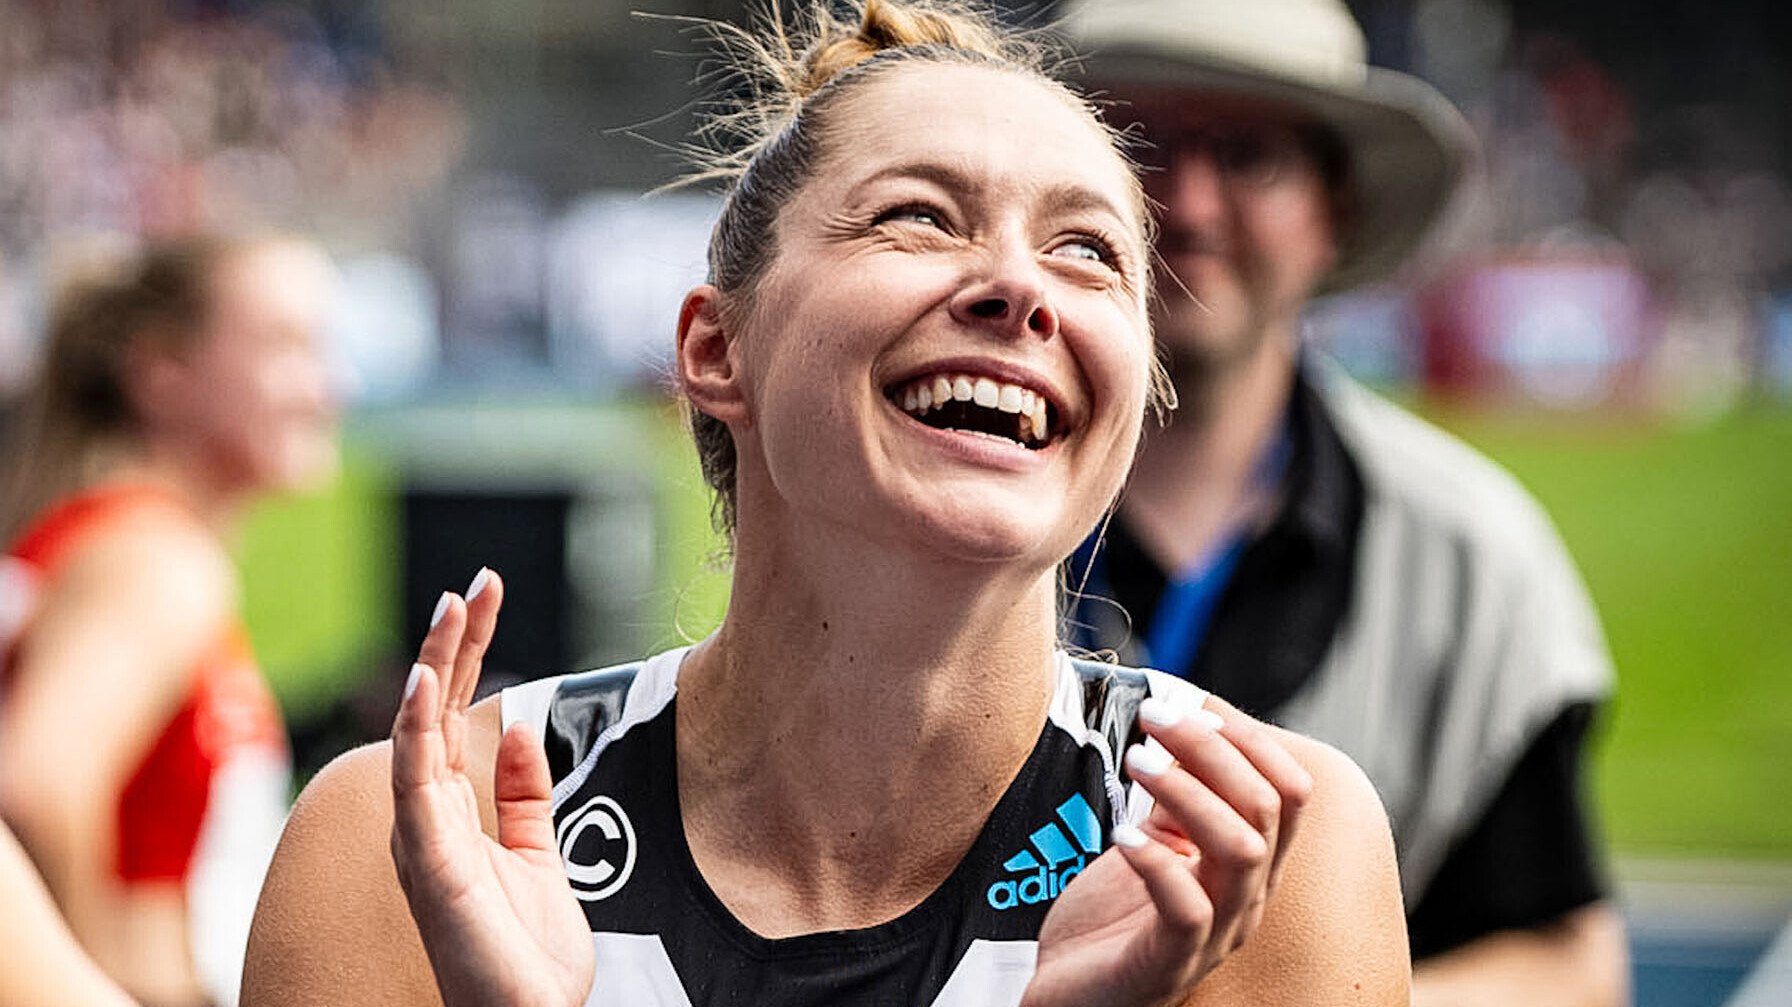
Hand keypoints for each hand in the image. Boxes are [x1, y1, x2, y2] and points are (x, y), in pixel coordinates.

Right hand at [389, 569, 594, 1006]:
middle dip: (453, 642)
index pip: (454, 713)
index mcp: (451, 811)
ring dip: (433, 665)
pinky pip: (413, 780)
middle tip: (476, 583)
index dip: (468, 653)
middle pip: (434, 709)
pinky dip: (414, 725)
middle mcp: (427, 816)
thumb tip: (524, 728)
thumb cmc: (525, 954)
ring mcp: (422, 835)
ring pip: (417, 731)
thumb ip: (525, 794)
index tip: (487, 596)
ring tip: (451, 607)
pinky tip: (424, 680)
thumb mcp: (538, 854)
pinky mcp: (428, 859)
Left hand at [1022, 696, 1311, 1006]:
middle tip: (1153, 719)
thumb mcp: (1154, 840)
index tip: (1197, 704)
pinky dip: (1156, 864)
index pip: (1289, 791)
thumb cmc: (1115, 915)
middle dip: (1211, 748)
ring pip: (1241, 850)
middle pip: (1266, 807)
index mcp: (1252, 865)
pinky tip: (1122, 836)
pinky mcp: (1171, 965)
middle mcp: (1248, 898)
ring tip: (1136, 762)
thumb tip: (1187, 723)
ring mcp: (1216, 935)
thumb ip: (1178, 795)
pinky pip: (1188, 910)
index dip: (1251, 739)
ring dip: (1187, 792)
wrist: (1073, 992)